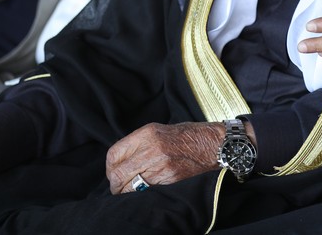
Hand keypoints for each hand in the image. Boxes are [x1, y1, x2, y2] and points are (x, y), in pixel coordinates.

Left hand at [106, 121, 227, 193]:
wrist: (211, 144)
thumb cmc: (186, 136)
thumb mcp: (158, 130)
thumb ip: (138, 143)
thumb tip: (120, 160)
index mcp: (146, 134)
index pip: (114, 154)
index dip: (110, 167)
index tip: (113, 172)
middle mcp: (151, 149)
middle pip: (118, 173)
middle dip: (115, 184)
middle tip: (117, 186)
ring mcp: (160, 165)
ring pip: (129, 186)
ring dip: (125, 191)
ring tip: (128, 190)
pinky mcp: (169, 178)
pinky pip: (145, 190)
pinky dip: (140, 192)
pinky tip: (143, 189)